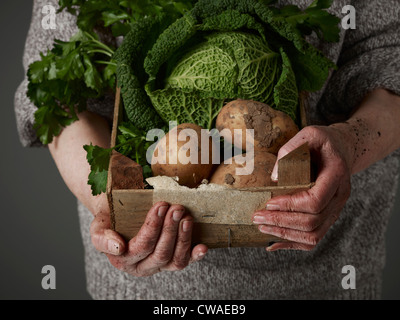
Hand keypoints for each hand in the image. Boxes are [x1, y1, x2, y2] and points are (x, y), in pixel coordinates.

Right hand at [90, 198, 206, 275]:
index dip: (153, 227)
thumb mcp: (98, 225)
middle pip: (160, 253)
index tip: (160, 206)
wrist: (120, 215)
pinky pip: (186, 262)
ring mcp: (160, 264)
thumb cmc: (111, 219)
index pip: (141, 247)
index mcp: (124, 260)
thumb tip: (118, 248)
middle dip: (170, 230)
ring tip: (186, 218)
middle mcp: (143, 266)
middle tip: (176, 208)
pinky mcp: (174, 260)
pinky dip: (196, 255)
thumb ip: (101, 237)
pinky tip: (202, 247)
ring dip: (183, 239)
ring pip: (175, 260)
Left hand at [252, 125, 352, 250]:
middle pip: (312, 222)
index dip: (291, 205)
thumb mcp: (309, 134)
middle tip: (257, 217)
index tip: (269, 203)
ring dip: (285, 235)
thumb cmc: (323, 142)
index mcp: (336, 176)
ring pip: (314, 235)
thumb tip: (274, 178)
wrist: (342, 149)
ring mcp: (336, 210)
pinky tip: (273, 242)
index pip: (315, 200)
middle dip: (281, 222)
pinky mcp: (328, 216)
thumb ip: (291, 150)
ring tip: (261, 227)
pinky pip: (313, 237)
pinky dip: (293, 243)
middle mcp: (339, 197)